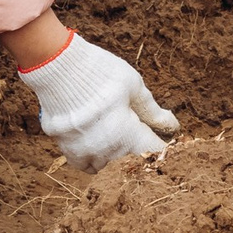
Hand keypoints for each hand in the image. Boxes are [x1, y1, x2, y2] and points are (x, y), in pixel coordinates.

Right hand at [18, 32, 179, 170]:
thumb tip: (172, 126)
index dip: (163, 143)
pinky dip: (90, 156)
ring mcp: (84, 152)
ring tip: (113, 132)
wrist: (59, 67)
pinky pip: (82, 163)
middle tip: (135, 125)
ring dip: (114, 154)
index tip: (162, 134)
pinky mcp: (65, 147)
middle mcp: (107, 151)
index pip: (155, 152)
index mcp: (129, 137)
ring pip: (106, 165)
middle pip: (130, 160)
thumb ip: (152, 111)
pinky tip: (93, 139)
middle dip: (137, 147)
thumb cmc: (102, 73)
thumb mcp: (134, 87)